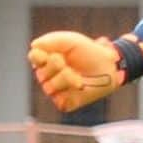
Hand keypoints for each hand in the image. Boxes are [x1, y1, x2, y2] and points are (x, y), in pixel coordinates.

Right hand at [28, 31, 142, 112]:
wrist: (109, 67)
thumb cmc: (90, 53)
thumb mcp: (71, 41)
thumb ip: (52, 40)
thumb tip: (34, 46)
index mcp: (47, 59)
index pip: (33, 57)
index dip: (40, 56)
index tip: (55, 53)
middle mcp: (48, 75)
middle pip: (40, 72)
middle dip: (56, 65)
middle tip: (69, 62)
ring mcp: (56, 90)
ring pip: (49, 86)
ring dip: (66, 77)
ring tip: (78, 75)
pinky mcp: (64, 102)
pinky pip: (58, 99)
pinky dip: (70, 90)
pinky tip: (80, 85)